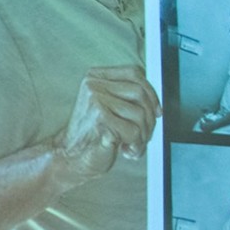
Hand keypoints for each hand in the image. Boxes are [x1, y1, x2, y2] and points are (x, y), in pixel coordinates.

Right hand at [54, 66, 160, 180]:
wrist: (72, 156)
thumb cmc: (95, 134)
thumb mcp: (112, 108)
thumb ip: (129, 99)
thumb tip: (157, 105)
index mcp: (97, 77)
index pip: (135, 73)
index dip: (151, 93)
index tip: (157, 111)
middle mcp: (94, 85)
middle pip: (140, 94)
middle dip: (150, 118)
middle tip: (145, 134)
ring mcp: (95, 100)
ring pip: (140, 114)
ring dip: (143, 135)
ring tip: (133, 144)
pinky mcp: (99, 118)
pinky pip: (133, 130)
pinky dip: (135, 144)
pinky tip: (125, 149)